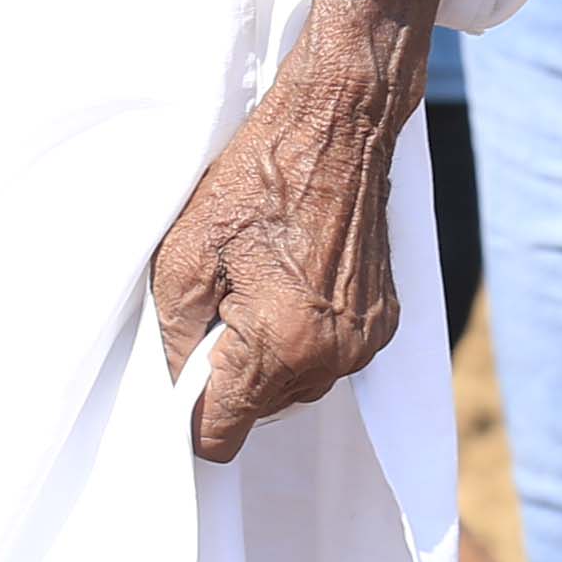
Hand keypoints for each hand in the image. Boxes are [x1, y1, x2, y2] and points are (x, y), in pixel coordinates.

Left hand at [142, 0, 431, 458]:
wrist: (337, 128)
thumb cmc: (256, 179)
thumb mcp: (184, 254)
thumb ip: (176, 336)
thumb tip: (178, 388)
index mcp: (277, 346)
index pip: (224, 433)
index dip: (193, 421)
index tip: (179, 394)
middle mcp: (330, 357)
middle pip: (263, 409)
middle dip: (233, 375)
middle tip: (220, 305)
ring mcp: (364, 341)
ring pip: (297, 384)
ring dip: (270, 354)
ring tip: (257, 283)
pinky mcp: (384, 321)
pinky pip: (331, 355)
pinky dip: (306, 334)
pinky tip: (292, 279)